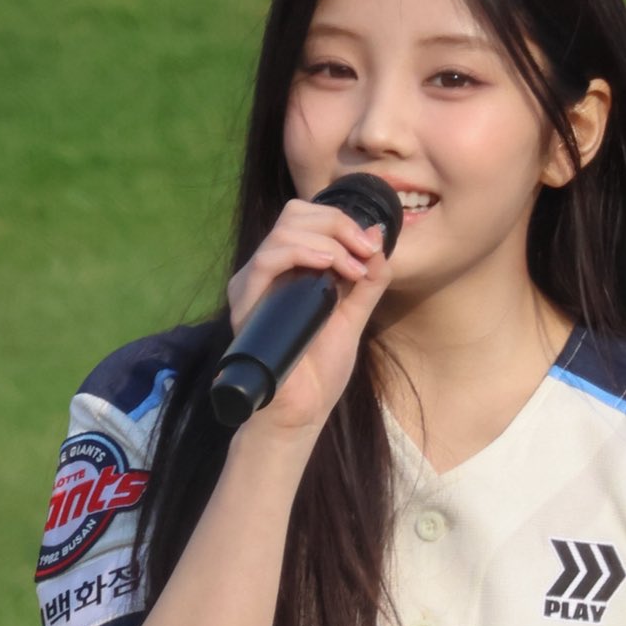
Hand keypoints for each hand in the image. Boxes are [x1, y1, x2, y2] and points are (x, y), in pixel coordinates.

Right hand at [225, 199, 391, 435]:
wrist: (302, 411)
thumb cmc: (320, 371)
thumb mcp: (354, 316)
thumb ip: (367, 281)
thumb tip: (379, 237)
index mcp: (289, 269)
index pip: (308, 217)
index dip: (342, 221)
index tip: (372, 245)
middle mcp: (267, 271)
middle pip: (295, 214)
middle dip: (338, 223)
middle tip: (365, 250)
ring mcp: (253, 285)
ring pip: (283, 229)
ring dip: (328, 239)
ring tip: (352, 266)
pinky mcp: (246, 303)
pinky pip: (268, 259)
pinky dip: (303, 252)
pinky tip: (329, 265)